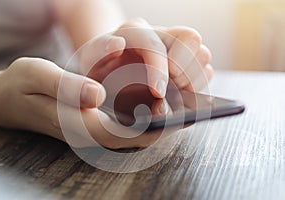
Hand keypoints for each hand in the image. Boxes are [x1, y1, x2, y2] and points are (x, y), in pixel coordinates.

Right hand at [0, 59, 172, 148]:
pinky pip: (121, 129)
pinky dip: (140, 121)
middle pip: (130, 139)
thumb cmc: (21, 86)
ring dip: (152, 126)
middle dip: (158, 129)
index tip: (173, 118)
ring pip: (128, 136)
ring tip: (174, 110)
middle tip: (183, 113)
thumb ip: (66, 87)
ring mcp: (89, 132)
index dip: (150, 129)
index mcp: (77, 124)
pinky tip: (152, 109)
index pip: (122, 135)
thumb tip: (97, 95)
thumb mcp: (36, 76)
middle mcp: (87, 134)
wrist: (8, 99)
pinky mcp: (90, 126)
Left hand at [80, 18, 212, 97]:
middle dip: (184, 68)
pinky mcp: (185, 64)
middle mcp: (159, 35)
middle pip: (189, 38)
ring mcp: (175, 49)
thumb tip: (115, 50)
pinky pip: (205, 69)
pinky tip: (184, 95)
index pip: (153, 42)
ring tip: (177, 92)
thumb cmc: (101, 70)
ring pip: (203, 53)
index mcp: (135, 32)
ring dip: (195, 77)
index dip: (159, 67)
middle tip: (170, 89)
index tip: (158, 91)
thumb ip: (96, 57)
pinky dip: (200, 85)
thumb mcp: (90, 65)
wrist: (110, 74)